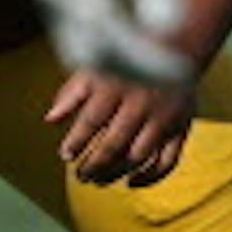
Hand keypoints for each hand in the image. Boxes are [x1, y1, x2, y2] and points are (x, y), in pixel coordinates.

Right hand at [31, 0, 191, 85]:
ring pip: (79, 47)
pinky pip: (73, 30)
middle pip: (92, 57)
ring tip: (160, 62)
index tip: (185, 73)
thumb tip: (172, 31)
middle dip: (133, 73)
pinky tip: (134, 37)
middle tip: (175, 74)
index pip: (116, 48)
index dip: (152, 67)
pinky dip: (103, 43)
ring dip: (117, 61)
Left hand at [45, 68, 196, 186]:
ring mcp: (164, 117)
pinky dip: (150, 177)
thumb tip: (50, 120)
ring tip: (97, 180)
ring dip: (114, 174)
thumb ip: (72, 93)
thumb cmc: (128, 61)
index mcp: (117, 84)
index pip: (91, 121)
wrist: (177, 48)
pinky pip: (167, 161)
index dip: (76, 142)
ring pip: (137, 157)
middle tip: (80, 176)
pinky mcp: (182, 127)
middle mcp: (142, 102)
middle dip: (92, 166)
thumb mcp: (97, 69)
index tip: (65, 155)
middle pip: (113, 145)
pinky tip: (130, 183)